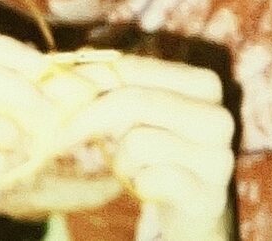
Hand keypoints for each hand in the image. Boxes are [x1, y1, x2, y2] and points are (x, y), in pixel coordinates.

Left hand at [61, 56, 235, 240]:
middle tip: (60, 134)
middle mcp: (218, 116)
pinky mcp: (207, 195)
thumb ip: (109, 87)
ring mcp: (218, 158)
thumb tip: (58, 71)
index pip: (133, 68)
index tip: (54, 95)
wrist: (193, 202)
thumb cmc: (159, 146)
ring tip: (132, 167)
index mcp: (203, 83)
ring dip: (120, 160)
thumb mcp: (137, 111)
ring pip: (138, 143)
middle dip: (89, 118)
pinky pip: (149, 180)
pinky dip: (137, 184)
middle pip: (135, 101)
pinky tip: (147, 185)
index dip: (88, 80)